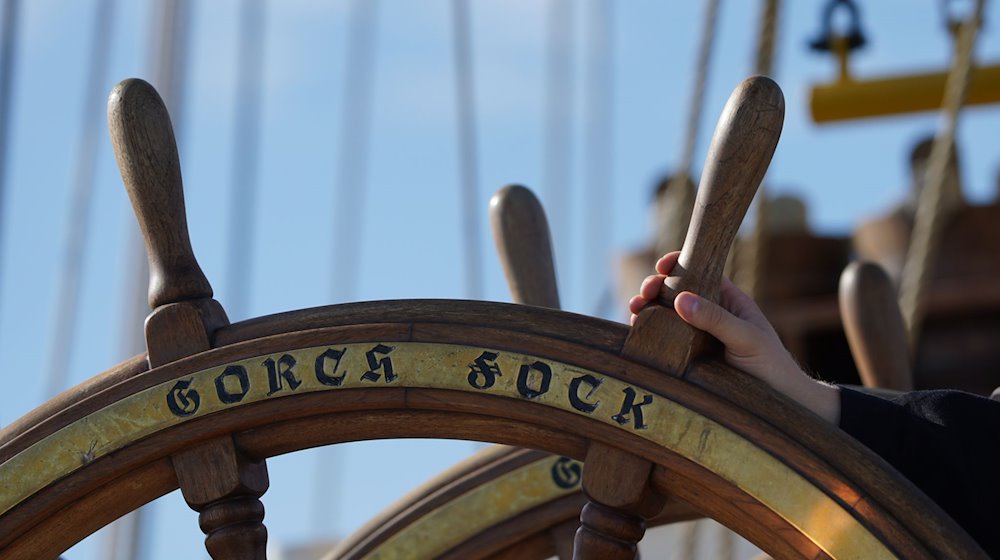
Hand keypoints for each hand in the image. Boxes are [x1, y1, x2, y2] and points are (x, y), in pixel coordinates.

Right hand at [628, 251, 840, 423]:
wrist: (777, 402)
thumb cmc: (770, 364)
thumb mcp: (747, 337)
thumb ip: (716, 319)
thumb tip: (681, 299)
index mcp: (726, 300)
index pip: (700, 272)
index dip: (679, 264)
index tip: (663, 265)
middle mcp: (708, 314)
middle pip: (676, 291)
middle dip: (656, 286)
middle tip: (645, 293)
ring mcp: (694, 335)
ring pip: (665, 314)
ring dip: (646, 307)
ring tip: (635, 310)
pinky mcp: (684, 357)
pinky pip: (663, 339)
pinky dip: (647, 331)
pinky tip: (637, 330)